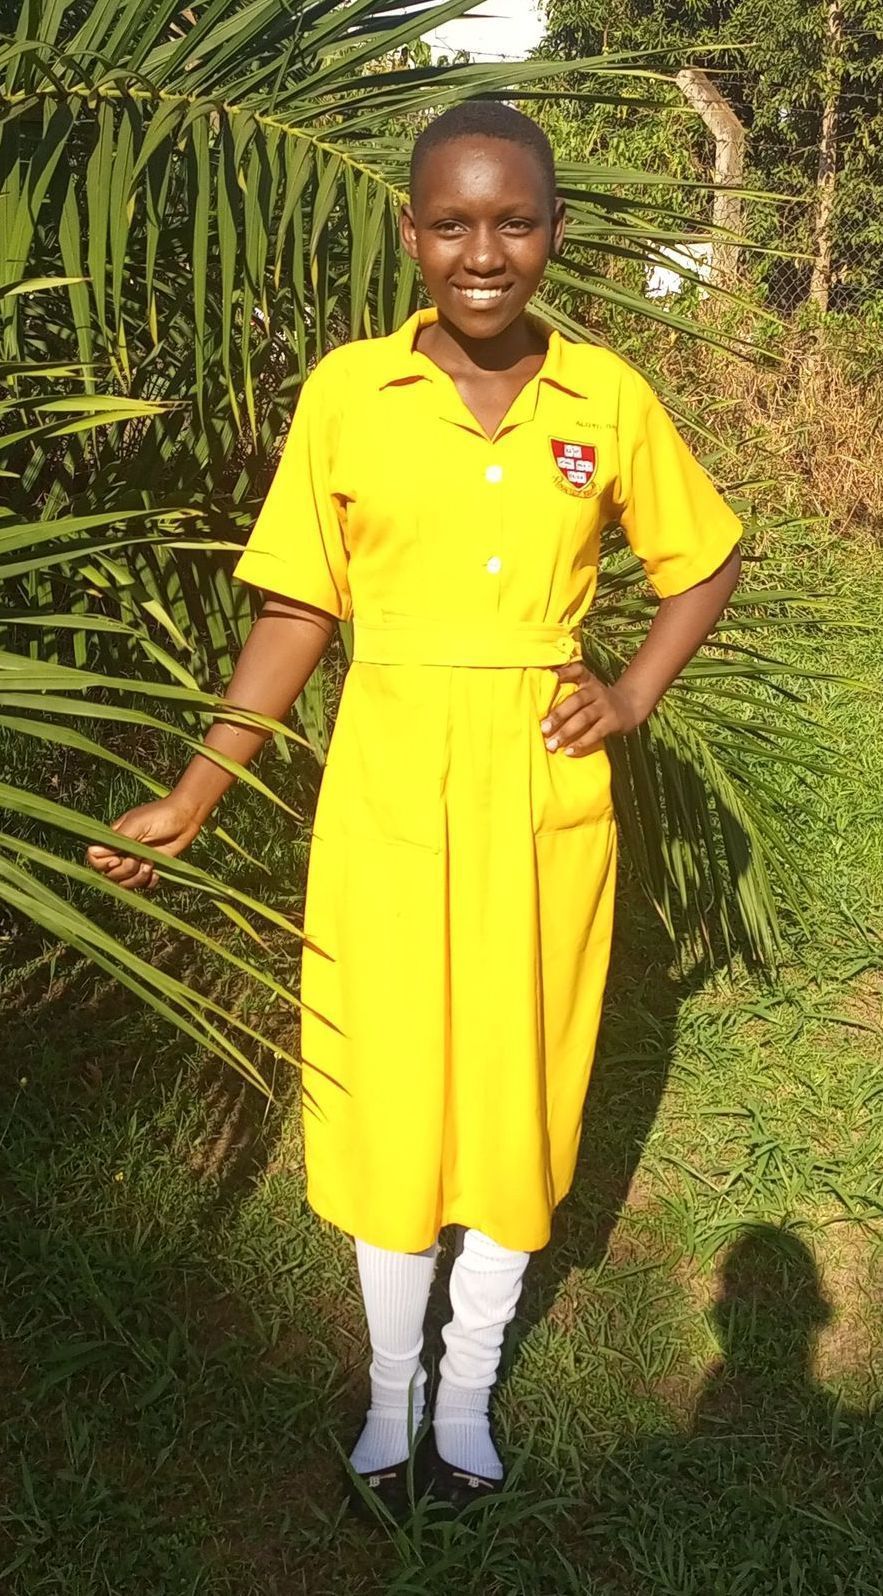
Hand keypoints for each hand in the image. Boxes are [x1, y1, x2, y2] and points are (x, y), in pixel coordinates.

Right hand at [85, 794, 201, 890]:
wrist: (186, 817)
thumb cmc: (161, 815)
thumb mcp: (137, 825)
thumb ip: (117, 839)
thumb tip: (92, 851)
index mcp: (114, 839)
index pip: (96, 859)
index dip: (103, 864)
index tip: (117, 859)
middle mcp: (122, 852)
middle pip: (110, 874)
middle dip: (125, 871)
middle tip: (139, 860)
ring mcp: (137, 861)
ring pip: (126, 883)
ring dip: (137, 878)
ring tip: (150, 865)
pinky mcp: (151, 868)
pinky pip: (143, 885)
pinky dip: (148, 882)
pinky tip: (156, 872)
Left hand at [540, 662, 645, 757]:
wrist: (629, 707)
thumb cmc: (597, 701)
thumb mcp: (588, 690)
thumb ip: (569, 693)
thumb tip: (540, 709)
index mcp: (587, 681)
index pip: (577, 671)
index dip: (564, 672)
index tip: (550, 675)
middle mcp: (596, 691)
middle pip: (576, 701)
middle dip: (558, 715)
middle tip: (543, 728)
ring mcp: (605, 706)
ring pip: (584, 718)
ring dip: (566, 732)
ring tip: (552, 744)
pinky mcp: (612, 722)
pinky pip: (596, 733)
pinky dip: (581, 743)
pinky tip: (569, 751)